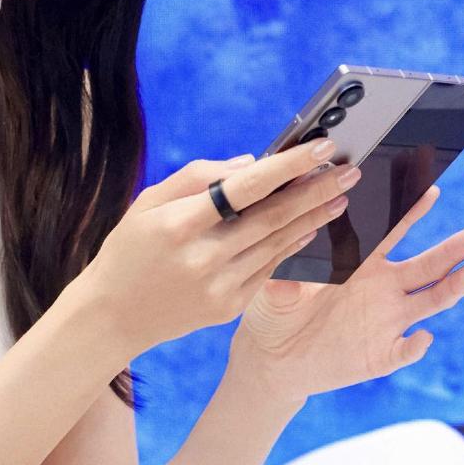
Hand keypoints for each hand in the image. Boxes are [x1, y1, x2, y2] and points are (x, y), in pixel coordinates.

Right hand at [84, 136, 363, 358]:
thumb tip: (252, 164)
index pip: (244, 188)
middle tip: (350, 170)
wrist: (113, 316)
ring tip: (341, 195)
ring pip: (278, 244)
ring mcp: (219, 287)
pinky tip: (311, 227)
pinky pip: (269, 268)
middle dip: (317, 191)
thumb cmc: (130, 249)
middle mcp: (202, 258)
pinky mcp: (229, 307)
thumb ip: (197, 177)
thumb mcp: (148, 203)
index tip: (320, 148)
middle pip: (272, 217)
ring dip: (314, 218)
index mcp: (178, 225)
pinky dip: (292, 245)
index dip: (287, 166)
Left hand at [229, 182, 463, 401]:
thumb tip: (293, 245)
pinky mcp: (382, 354)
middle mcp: (382, 288)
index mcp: (359, 262)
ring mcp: (387, 321)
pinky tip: (421, 338)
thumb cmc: (274, 312)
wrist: (274, 360)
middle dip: (453, 249)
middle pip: (427, 264)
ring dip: (452, 288)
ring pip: (429, 301)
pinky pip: (406, 350)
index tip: (432, 189)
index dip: (412, 212)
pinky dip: (415, 346)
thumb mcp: (273, 285)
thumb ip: (285, 267)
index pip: (392, 231)